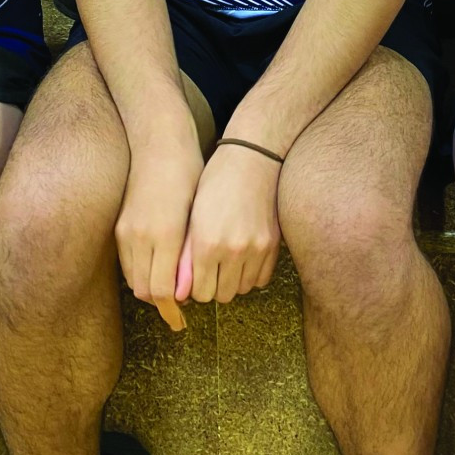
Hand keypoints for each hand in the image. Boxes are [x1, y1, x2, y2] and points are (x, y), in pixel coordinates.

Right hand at [116, 140, 204, 331]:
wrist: (158, 143)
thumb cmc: (189, 173)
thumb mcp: (198, 211)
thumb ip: (191, 250)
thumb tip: (189, 286)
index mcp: (166, 233)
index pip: (163, 289)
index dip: (173, 307)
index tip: (183, 316)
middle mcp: (141, 235)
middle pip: (145, 290)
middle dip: (162, 302)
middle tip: (179, 306)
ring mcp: (127, 231)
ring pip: (134, 280)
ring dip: (150, 288)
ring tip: (170, 288)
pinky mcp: (119, 226)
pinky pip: (127, 264)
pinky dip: (140, 273)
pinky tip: (156, 268)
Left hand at [182, 142, 281, 305]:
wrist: (252, 159)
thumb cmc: (215, 183)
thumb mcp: (193, 216)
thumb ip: (186, 256)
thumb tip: (181, 294)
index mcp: (207, 244)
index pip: (200, 292)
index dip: (195, 287)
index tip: (195, 276)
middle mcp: (233, 250)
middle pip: (222, 295)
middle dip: (213, 287)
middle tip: (210, 270)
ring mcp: (256, 249)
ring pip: (242, 289)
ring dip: (233, 282)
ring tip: (226, 263)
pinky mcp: (273, 245)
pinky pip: (261, 279)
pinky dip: (251, 275)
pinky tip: (243, 260)